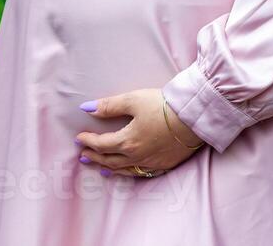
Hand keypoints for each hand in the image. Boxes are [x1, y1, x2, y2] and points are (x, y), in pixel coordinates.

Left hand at [75, 88, 204, 177]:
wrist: (193, 117)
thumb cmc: (164, 106)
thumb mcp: (133, 100)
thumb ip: (109, 106)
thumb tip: (87, 108)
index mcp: (127, 141)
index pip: (101, 144)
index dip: (88, 141)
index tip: (79, 138)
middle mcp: (136, 156)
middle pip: (109, 159)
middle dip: (94, 157)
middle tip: (83, 155)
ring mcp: (150, 163)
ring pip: (123, 169)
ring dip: (108, 168)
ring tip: (99, 167)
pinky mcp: (164, 164)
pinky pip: (140, 173)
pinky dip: (128, 172)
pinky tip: (126, 171)